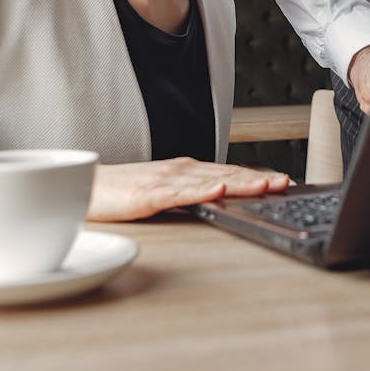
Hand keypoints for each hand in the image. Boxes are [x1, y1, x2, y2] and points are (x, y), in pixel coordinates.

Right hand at [86, 158, 289, 221]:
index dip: (256, 176)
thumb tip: (219, 200)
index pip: (228, 173)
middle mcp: (180, 170)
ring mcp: (165, 181)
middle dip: (258, 179)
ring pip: (209, 181)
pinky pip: (179, 194)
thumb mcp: (164, 192)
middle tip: (286, 183)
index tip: (282, 180)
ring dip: (240, 183)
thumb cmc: (121, 191)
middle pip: (226, 174)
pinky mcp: (147, 195)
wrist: (83, 187)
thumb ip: (189, 194)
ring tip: (266, 185)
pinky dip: (200, 191)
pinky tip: (218, 190)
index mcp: (186, 170)